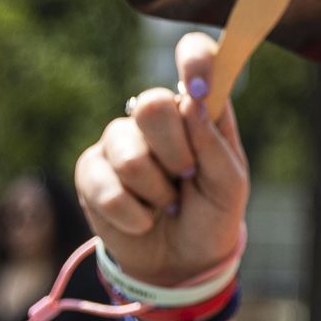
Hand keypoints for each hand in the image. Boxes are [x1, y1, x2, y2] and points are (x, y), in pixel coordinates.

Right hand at [75, 31, 249, 288]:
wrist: (180, 263)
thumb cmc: (211, 215)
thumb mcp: (230, 186)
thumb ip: (215, 144)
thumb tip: (194, 100)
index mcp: (198, 110)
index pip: (194, 58)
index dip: (194, 59)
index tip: (199, 84)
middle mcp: (156, 117)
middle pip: (152, 105)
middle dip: (175, 152)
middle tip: (187, 177)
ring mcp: (119, 140)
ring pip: (129, 153)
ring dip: (156, 192)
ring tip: (167, 205)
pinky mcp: (90, 170)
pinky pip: (107, 187)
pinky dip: (134, 214)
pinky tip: (143, 220)